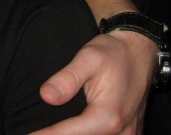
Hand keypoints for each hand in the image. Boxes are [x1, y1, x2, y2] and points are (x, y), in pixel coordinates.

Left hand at [31, 31, 155, 133]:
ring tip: (50, 130)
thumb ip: (67, 78)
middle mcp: (121, 131)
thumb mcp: (88, 57)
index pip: (70, 134)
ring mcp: (128, 134)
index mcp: (108, 115)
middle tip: (37, 132)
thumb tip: (46, 96)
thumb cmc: (113, 52)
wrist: (140, 51)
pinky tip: (71, 129)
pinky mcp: (130, 133)